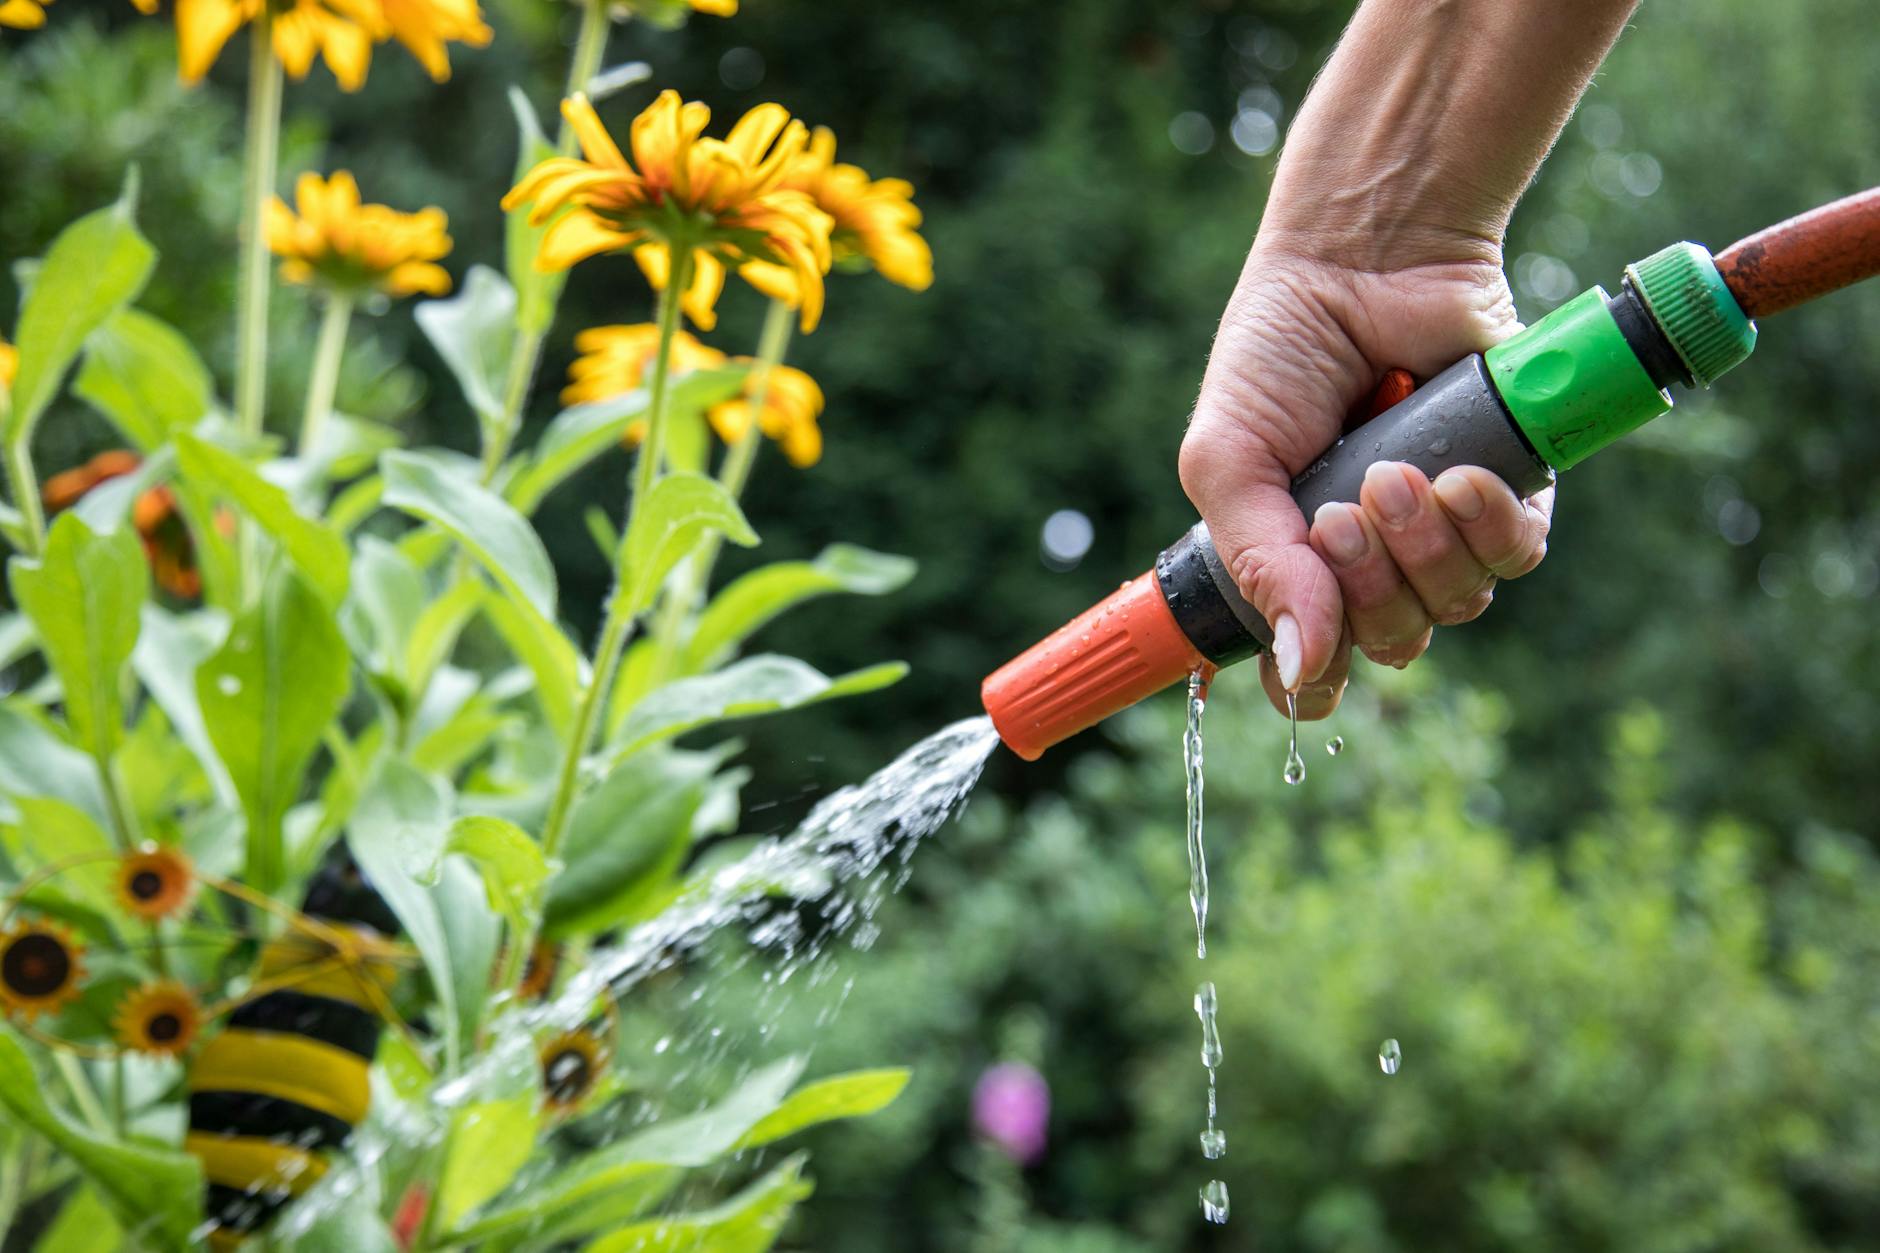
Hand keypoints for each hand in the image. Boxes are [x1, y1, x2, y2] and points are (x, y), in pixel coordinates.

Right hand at [1179, 247, 1554, 718]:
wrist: (1364, 257)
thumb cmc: (1279, 354)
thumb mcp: (1230, 461)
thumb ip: (1259, 565)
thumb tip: (1302, 665)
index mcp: (1296, 562)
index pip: (1311, 666)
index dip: (1312, 681)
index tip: (1308, 662)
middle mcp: (1374, 559)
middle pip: (1390, 641)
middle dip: (1367, 587)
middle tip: (1345, 511)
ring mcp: (1444, 529)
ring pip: (1456, 604)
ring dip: (1426, 549)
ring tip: (1398, 474)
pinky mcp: (1512, 488)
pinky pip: (1520, 554)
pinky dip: (1491, 526)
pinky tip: (1462, 475)